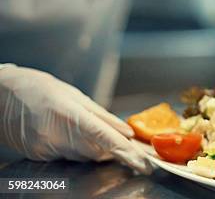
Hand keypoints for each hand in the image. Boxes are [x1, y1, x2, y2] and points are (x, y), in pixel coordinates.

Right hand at [0, 65, 150, 173]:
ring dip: (94, 148)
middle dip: (112, 150)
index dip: (125, 152)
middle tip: (125, 145)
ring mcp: (46, 148)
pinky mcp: (39, 156)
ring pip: (83, 156)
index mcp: (68, 115)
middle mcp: (56, 136)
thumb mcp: (75, 95)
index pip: (104, 138)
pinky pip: (67, 156)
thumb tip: (126, 131)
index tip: (142, 162)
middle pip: (97, 152)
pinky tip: (70, 135)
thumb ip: (103, 116)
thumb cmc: (37, 88)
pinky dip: (77, 149)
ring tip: (89, 132)